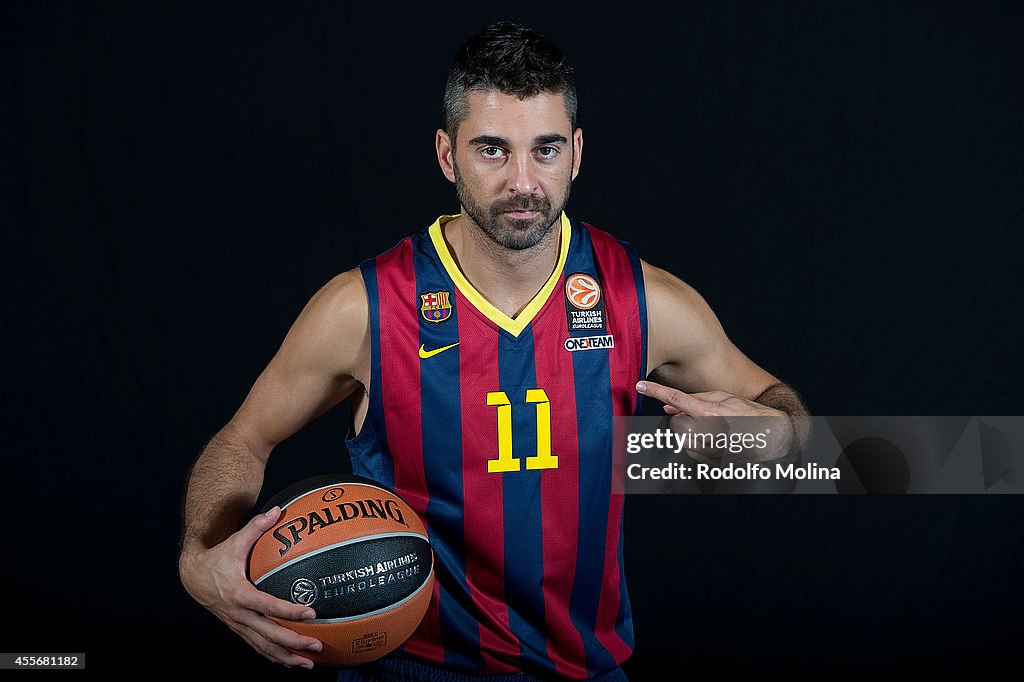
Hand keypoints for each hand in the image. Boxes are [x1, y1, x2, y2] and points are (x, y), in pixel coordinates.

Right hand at [178, 506, 322, 668]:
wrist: (192, 576)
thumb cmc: (217, 557)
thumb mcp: (235, 541)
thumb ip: (256, 527)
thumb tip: (278, 510)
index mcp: (239, 594)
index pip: (267, 605)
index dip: (288, 611)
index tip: (310, 613)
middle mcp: (239, 614)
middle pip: (268, 634)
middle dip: (293, 642)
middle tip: (316, 645)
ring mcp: (238, 625)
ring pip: (263, 646)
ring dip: (286, 657)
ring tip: (308, 664)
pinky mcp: (239, 629)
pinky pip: (258, 646)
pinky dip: (274, 656)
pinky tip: (291, 662)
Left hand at [635, 380, 791, 461]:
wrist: (774, 437)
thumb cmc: (751, 414)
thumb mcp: (726, 398)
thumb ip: (695, 399)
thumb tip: (667, 406)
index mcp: (710, 413)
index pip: (676, 399)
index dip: (656, 391)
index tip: (640, 385)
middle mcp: (708, 432)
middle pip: (676, 424)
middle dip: (682, 420)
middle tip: (702, 418)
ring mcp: (710, 450)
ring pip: (683, 440)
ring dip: (692, 434)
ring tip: (716, 431)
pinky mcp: (713, 464)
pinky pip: (693, 454)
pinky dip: (699, 447)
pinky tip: (717, 442)